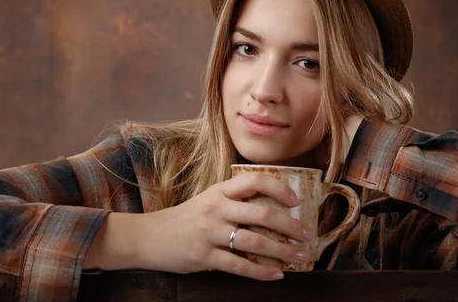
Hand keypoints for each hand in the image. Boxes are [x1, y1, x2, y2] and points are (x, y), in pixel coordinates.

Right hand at [139, 172, 312, 279]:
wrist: (149, 236)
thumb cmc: (185, 218)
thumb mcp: (208, 200)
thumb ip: (234, 201)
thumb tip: (272, 210)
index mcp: (219, 191)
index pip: (255, 181)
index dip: (280, 189)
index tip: (297, 201)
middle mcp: (216, 208)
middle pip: (263, 214)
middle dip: (291, 226)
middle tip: (308, 234)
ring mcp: (209, 232)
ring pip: (255, 242)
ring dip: (283, 252)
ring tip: (300, 258)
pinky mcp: (203, 256)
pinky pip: (239, 265)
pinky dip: (261, 272)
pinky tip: (276, 275)